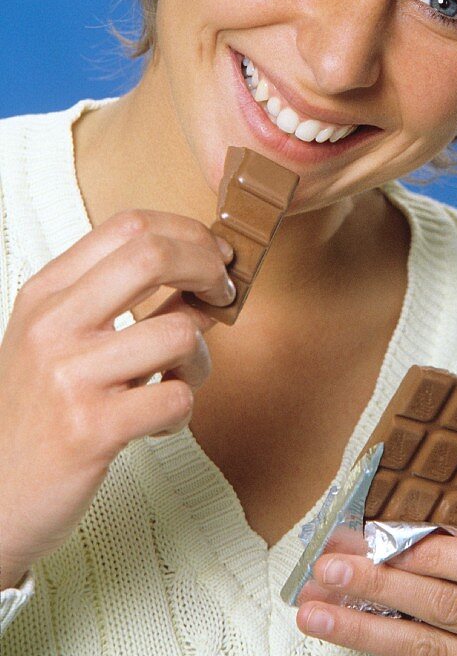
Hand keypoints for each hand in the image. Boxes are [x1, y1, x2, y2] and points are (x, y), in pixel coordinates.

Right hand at [0, 210, 232, 588]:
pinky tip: (157, 422)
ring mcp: (69, 376)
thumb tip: (201, 275)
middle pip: (152, 254)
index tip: (213, 255)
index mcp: (46, 294)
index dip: (187, 233)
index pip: (128, 225)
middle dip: (208, 269)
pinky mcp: (90, 429)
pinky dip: (182, 411)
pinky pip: (176, 398)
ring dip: (198, 359)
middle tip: (222, 294)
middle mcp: (53, 325)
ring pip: (177, 333)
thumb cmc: (34, 416)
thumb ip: (117, 302)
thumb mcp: (57, 341)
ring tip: (176, 379)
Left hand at [297, 534, 456, 655]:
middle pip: (452, 610)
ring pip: (430, 653)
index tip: (377, 540)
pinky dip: (385, 651)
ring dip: (364, 629)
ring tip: (317, 612)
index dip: (434, 554)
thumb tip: (387, 534)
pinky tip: (352, 635)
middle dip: (382, 587)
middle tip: (330, 569)